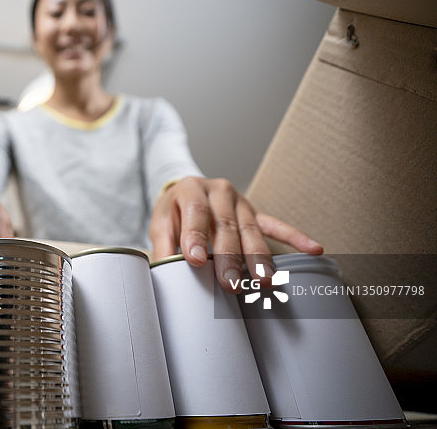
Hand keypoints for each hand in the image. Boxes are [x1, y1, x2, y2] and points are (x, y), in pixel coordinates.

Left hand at [149, 176, 322, 292]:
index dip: (197, 236)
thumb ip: (162, 246)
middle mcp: (218, 191)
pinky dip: (295, 237)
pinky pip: (276, 225)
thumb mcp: (160, 223)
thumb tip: (161, 273)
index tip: (197, 260)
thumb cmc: (174, 212)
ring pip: (250, 230)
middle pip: (226, 225)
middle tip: (231, 283)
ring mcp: (240, 201)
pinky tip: (313, 249)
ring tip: (264, 281)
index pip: (196, 212)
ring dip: (258, 257)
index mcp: (191, 189)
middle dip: (229, 256)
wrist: (186, 192)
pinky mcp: (254, 212)